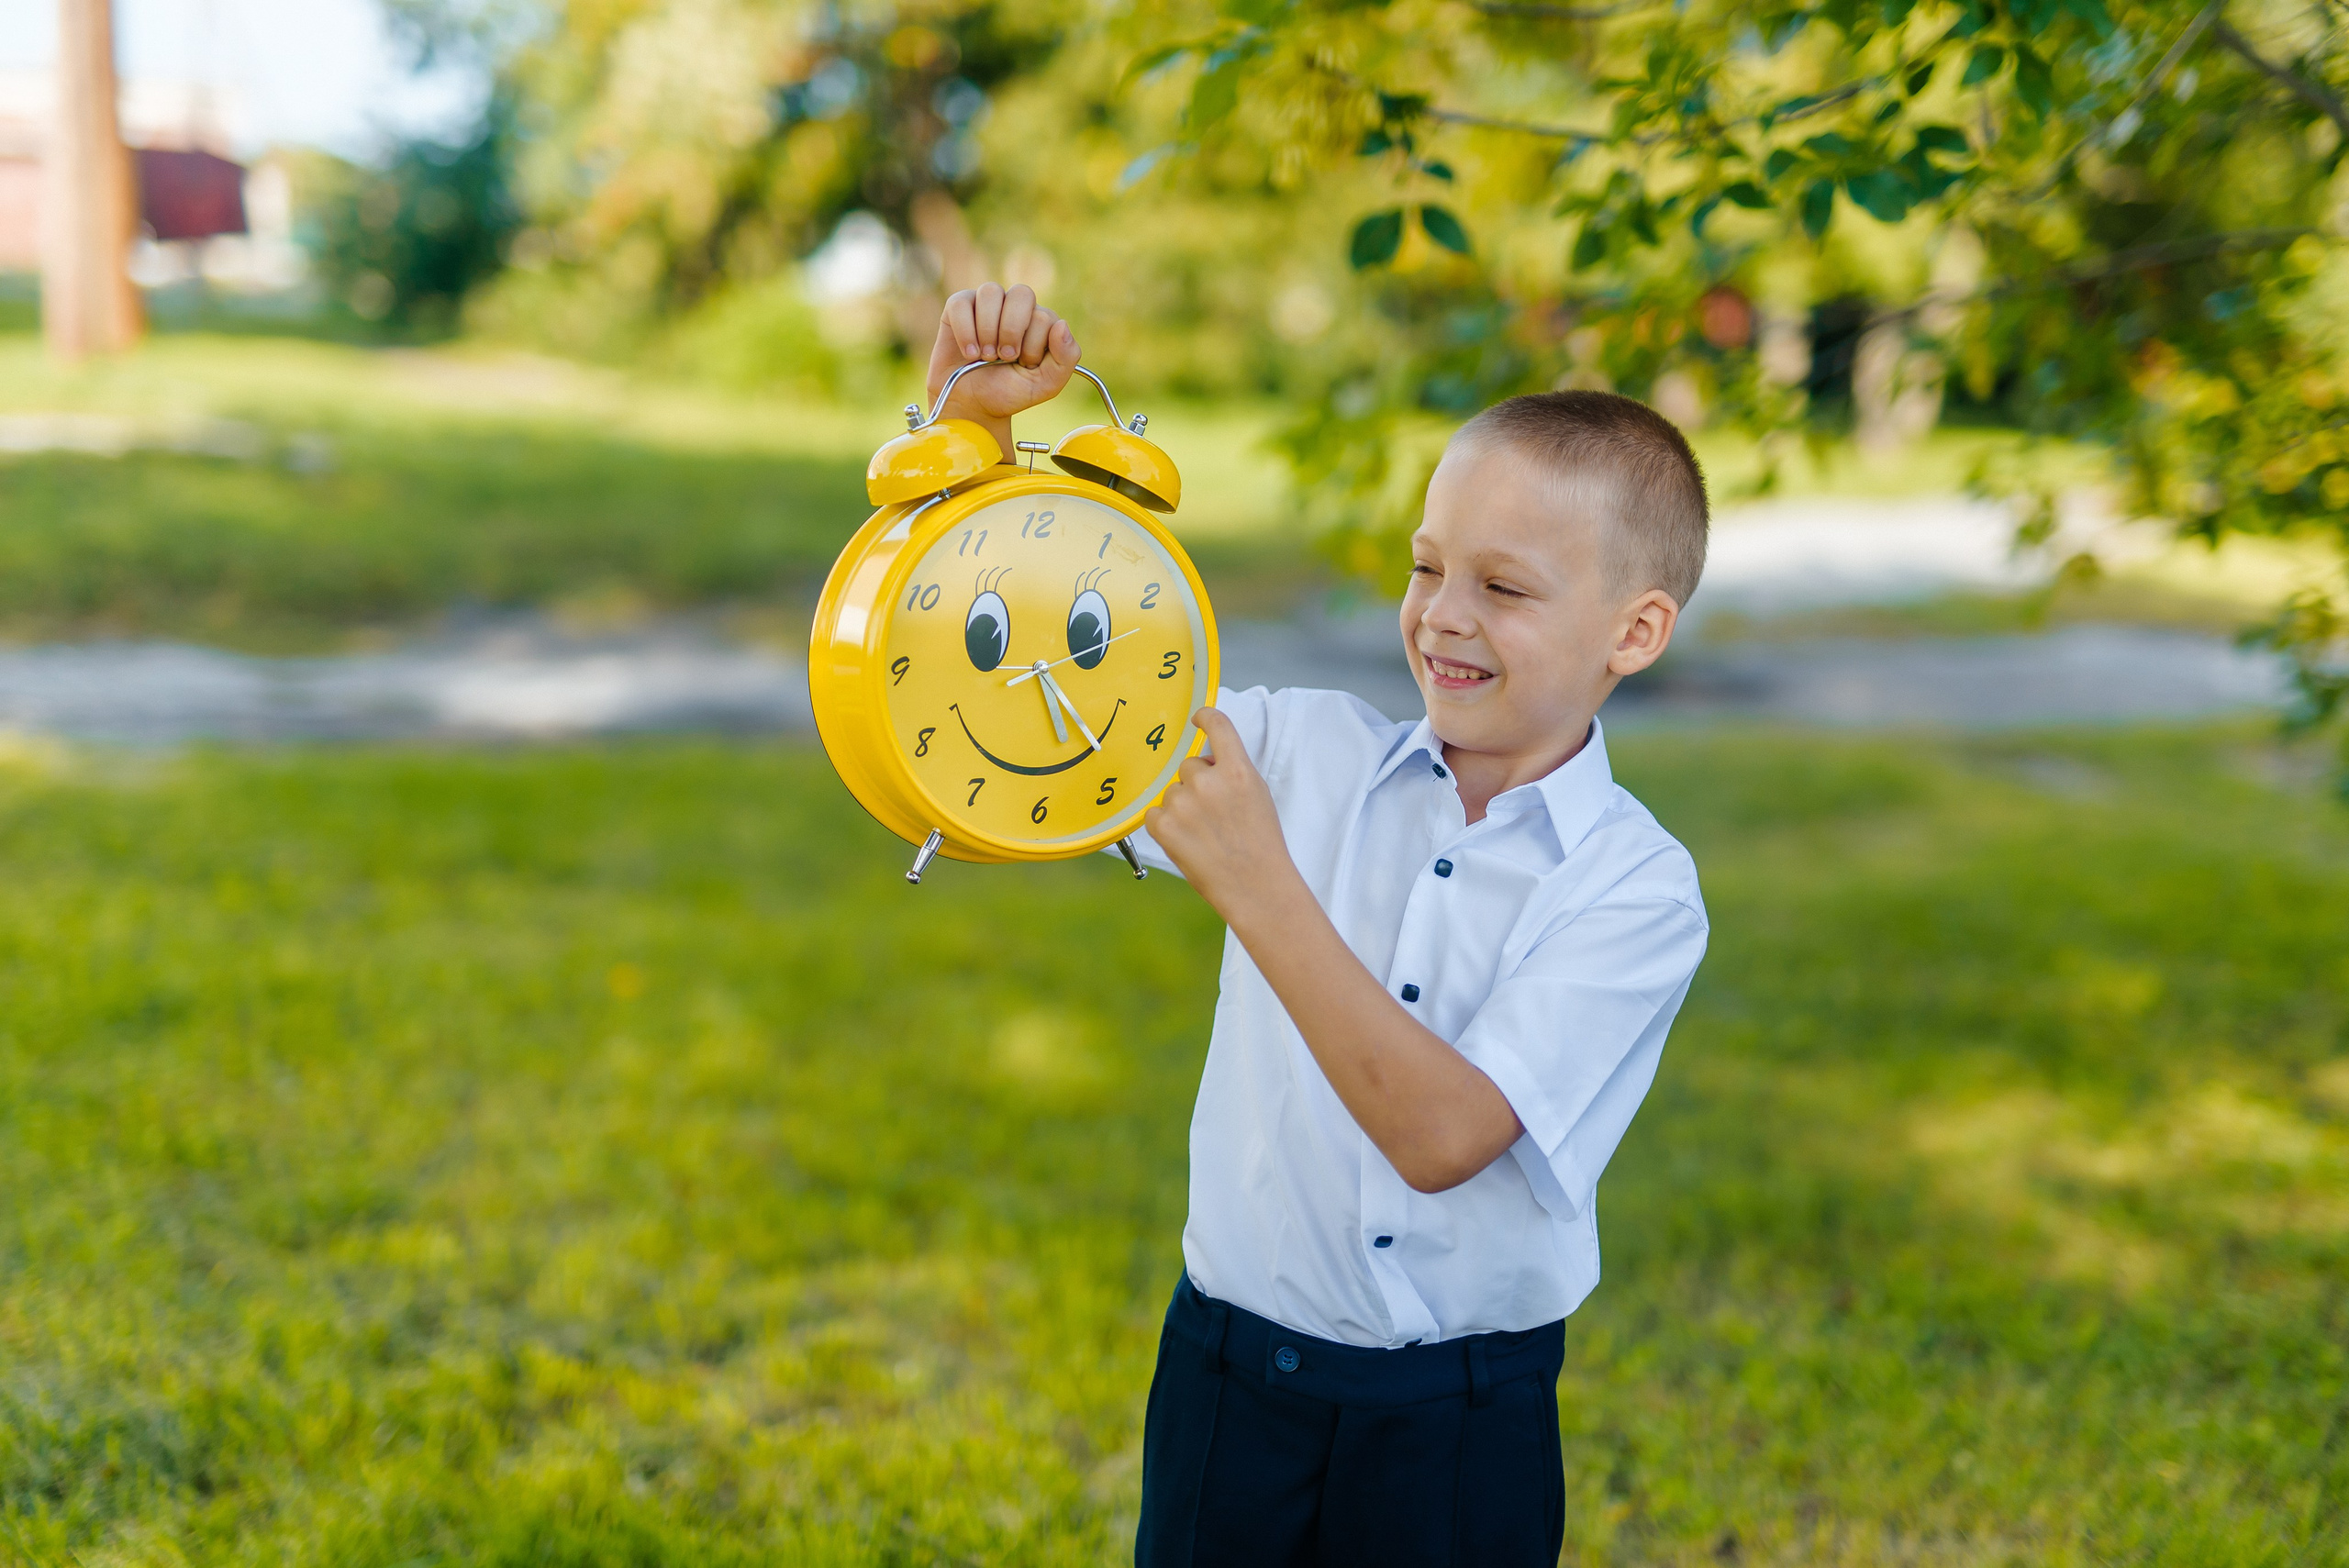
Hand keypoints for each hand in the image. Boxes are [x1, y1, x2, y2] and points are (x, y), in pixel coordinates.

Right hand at [927, 283, 1080, 433]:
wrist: (973, 405)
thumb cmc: (1009, 391)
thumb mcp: (1046, 384)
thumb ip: (1066, 358)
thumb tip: (1062, 325)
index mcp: (1040, 321)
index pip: (1044, 316)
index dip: (1032, 345)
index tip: (1023, 364)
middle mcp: (1015, 306)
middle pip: (1022, 294)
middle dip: (1012, 331)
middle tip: (1005, 357)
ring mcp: (987, 303)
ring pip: (991, 291)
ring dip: (988, 330)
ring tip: (984, 355)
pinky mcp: (959, 307)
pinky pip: (961, 303)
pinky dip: (965, 332)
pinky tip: (969, 352)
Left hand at [1143, 708, 1302, 926]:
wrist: (1255, 885)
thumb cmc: (1260, 844)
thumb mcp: (1258, 796)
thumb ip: (1232, 772)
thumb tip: (1208, 762)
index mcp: (1238, 771)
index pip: (1218, 726)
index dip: (1205, 717)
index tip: (1197, 718)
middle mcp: (1208, 782)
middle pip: (1189, 765)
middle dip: (1197, 784)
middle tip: (1214, 814)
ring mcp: (1183, 803)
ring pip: (1172, 790)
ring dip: (1182, 806)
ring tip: (1203, 833)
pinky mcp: (1163, 826)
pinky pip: (1154, 812)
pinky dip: (1165, 824)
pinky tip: (1186, 840)